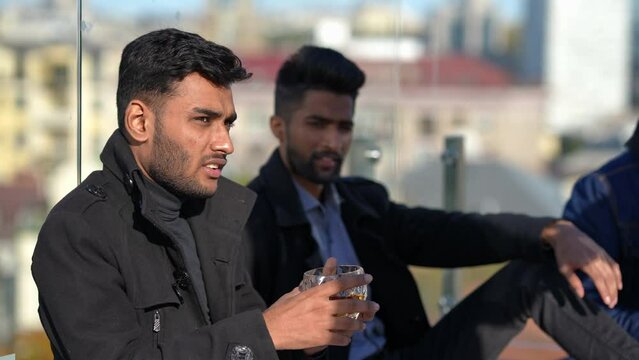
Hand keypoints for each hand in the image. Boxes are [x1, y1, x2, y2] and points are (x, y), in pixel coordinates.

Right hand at [263, 270, 378, 349]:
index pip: (341, 283)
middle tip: (375, 306)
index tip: (369, 278)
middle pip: (351, 304)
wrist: (270, 330)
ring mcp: (322, 323)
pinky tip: (347, 338)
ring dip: (358, 324)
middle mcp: (321, 307)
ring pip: (349, 323)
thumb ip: (310, 284)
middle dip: (366, 305)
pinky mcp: (320, 338)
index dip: (357, 280)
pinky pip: (340, 339)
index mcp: (316, 293)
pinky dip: (345, 338)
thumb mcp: (295, 292)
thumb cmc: (281, 310)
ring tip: (362, 324)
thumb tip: (323, 272)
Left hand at [542, 219, 621, 307]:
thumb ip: (573, 282)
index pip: (600, 280)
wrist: (565, 234)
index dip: (605, 292)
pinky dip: (618, 274)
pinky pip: (614, 264)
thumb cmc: (562, 252)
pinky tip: (618, 284)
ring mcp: (602, 254)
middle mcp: (597, 259)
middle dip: (612, 292)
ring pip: (613, 272)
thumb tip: (581, 295)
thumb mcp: (563, 268)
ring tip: (616, 297)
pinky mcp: (603, 252)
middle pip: (609, 278)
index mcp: (587, 263)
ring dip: (616, 285)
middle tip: (612, 304)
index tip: (607, 302)